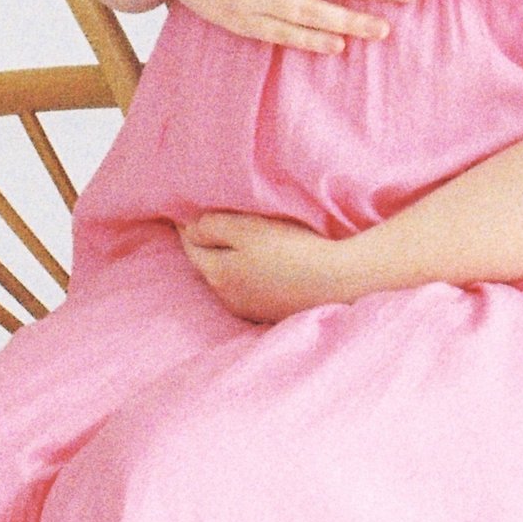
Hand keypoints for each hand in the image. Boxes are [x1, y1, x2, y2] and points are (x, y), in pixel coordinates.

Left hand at [182, 209, 370, 322]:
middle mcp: (227, 297)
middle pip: (208, 264)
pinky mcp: (272, 312)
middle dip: (206, 244)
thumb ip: (212, 227)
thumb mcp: (247, 229)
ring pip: (228, 279)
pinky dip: (248, 274)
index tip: (186, 209)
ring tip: (236, 241)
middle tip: (208, 220)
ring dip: (227, 261)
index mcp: (217, 274)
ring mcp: (251, 309)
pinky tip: (262, 264)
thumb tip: (188, 228)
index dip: (187, 226)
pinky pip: (250, 289)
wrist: (336, 281)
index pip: (190, 246)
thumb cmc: (290, 248)